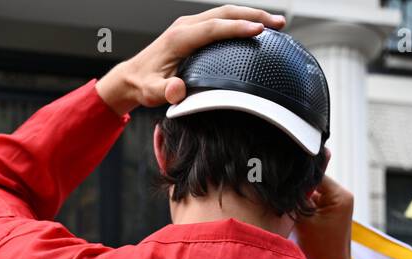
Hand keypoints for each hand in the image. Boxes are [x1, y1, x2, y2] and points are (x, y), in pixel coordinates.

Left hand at [96, 6, 286, 114]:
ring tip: (275, 24)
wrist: (132, 76)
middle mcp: (185, 26)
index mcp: (179, 38)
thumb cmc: (145, 85)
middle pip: (225, 13)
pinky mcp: (193, 29)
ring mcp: (190, 25)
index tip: (260, 31)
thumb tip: (177, 89)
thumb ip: (165, 92)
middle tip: (279, 24)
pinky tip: (255, 29)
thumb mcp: (152, 93)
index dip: (238, 28)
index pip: (214, 28)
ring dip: (251, 16)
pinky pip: (221, 20)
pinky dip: (240, 21)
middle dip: (254, 16)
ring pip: (225, 13)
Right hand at [294, 170, 355, 258]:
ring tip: (297, 214)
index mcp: (340, 195)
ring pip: (313, 193)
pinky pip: (316, 203)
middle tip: (288, 200)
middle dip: (300, 191)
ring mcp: (338, 204)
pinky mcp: (332, 212)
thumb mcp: (304, 219)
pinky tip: (300, 218)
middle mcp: (342, 196)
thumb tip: (287, 184)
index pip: (316, 174)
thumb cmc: (320, 248)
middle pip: (315, 183)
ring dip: (302, 201)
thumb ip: (297, 198)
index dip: (298, 178)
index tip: (284, 182)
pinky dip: (306, 208)